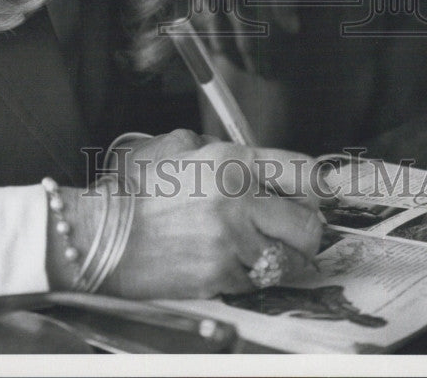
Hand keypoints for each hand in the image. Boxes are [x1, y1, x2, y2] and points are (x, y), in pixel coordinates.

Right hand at [99, 129, 324, 298]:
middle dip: (308, 230)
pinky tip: (235, 261)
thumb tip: (259, 163)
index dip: (319, 185)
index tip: (321, 193)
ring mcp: (232, 243)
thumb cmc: (138, 188)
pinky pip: (257, 280)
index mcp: (231, 162)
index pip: (300, 172)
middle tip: (299, 229)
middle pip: (307, 225)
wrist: (105, 234)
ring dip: (284, 257)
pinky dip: (253, 274)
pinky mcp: (221, 276)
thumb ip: (223, 150)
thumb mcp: (179, 146)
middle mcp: (239, 201)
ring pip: (288, 260)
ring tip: (269, 250)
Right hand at [190, 0, 299, 75]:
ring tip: (225, 58)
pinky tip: (209, 28)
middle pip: (225, 34)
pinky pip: (196, 6)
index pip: (250, 34)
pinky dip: (202, 23)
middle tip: (250, 70)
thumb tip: (291, 28)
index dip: (257, 56)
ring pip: (206, 23)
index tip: (264, 71)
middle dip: (238, 56)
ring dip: (215, 44)